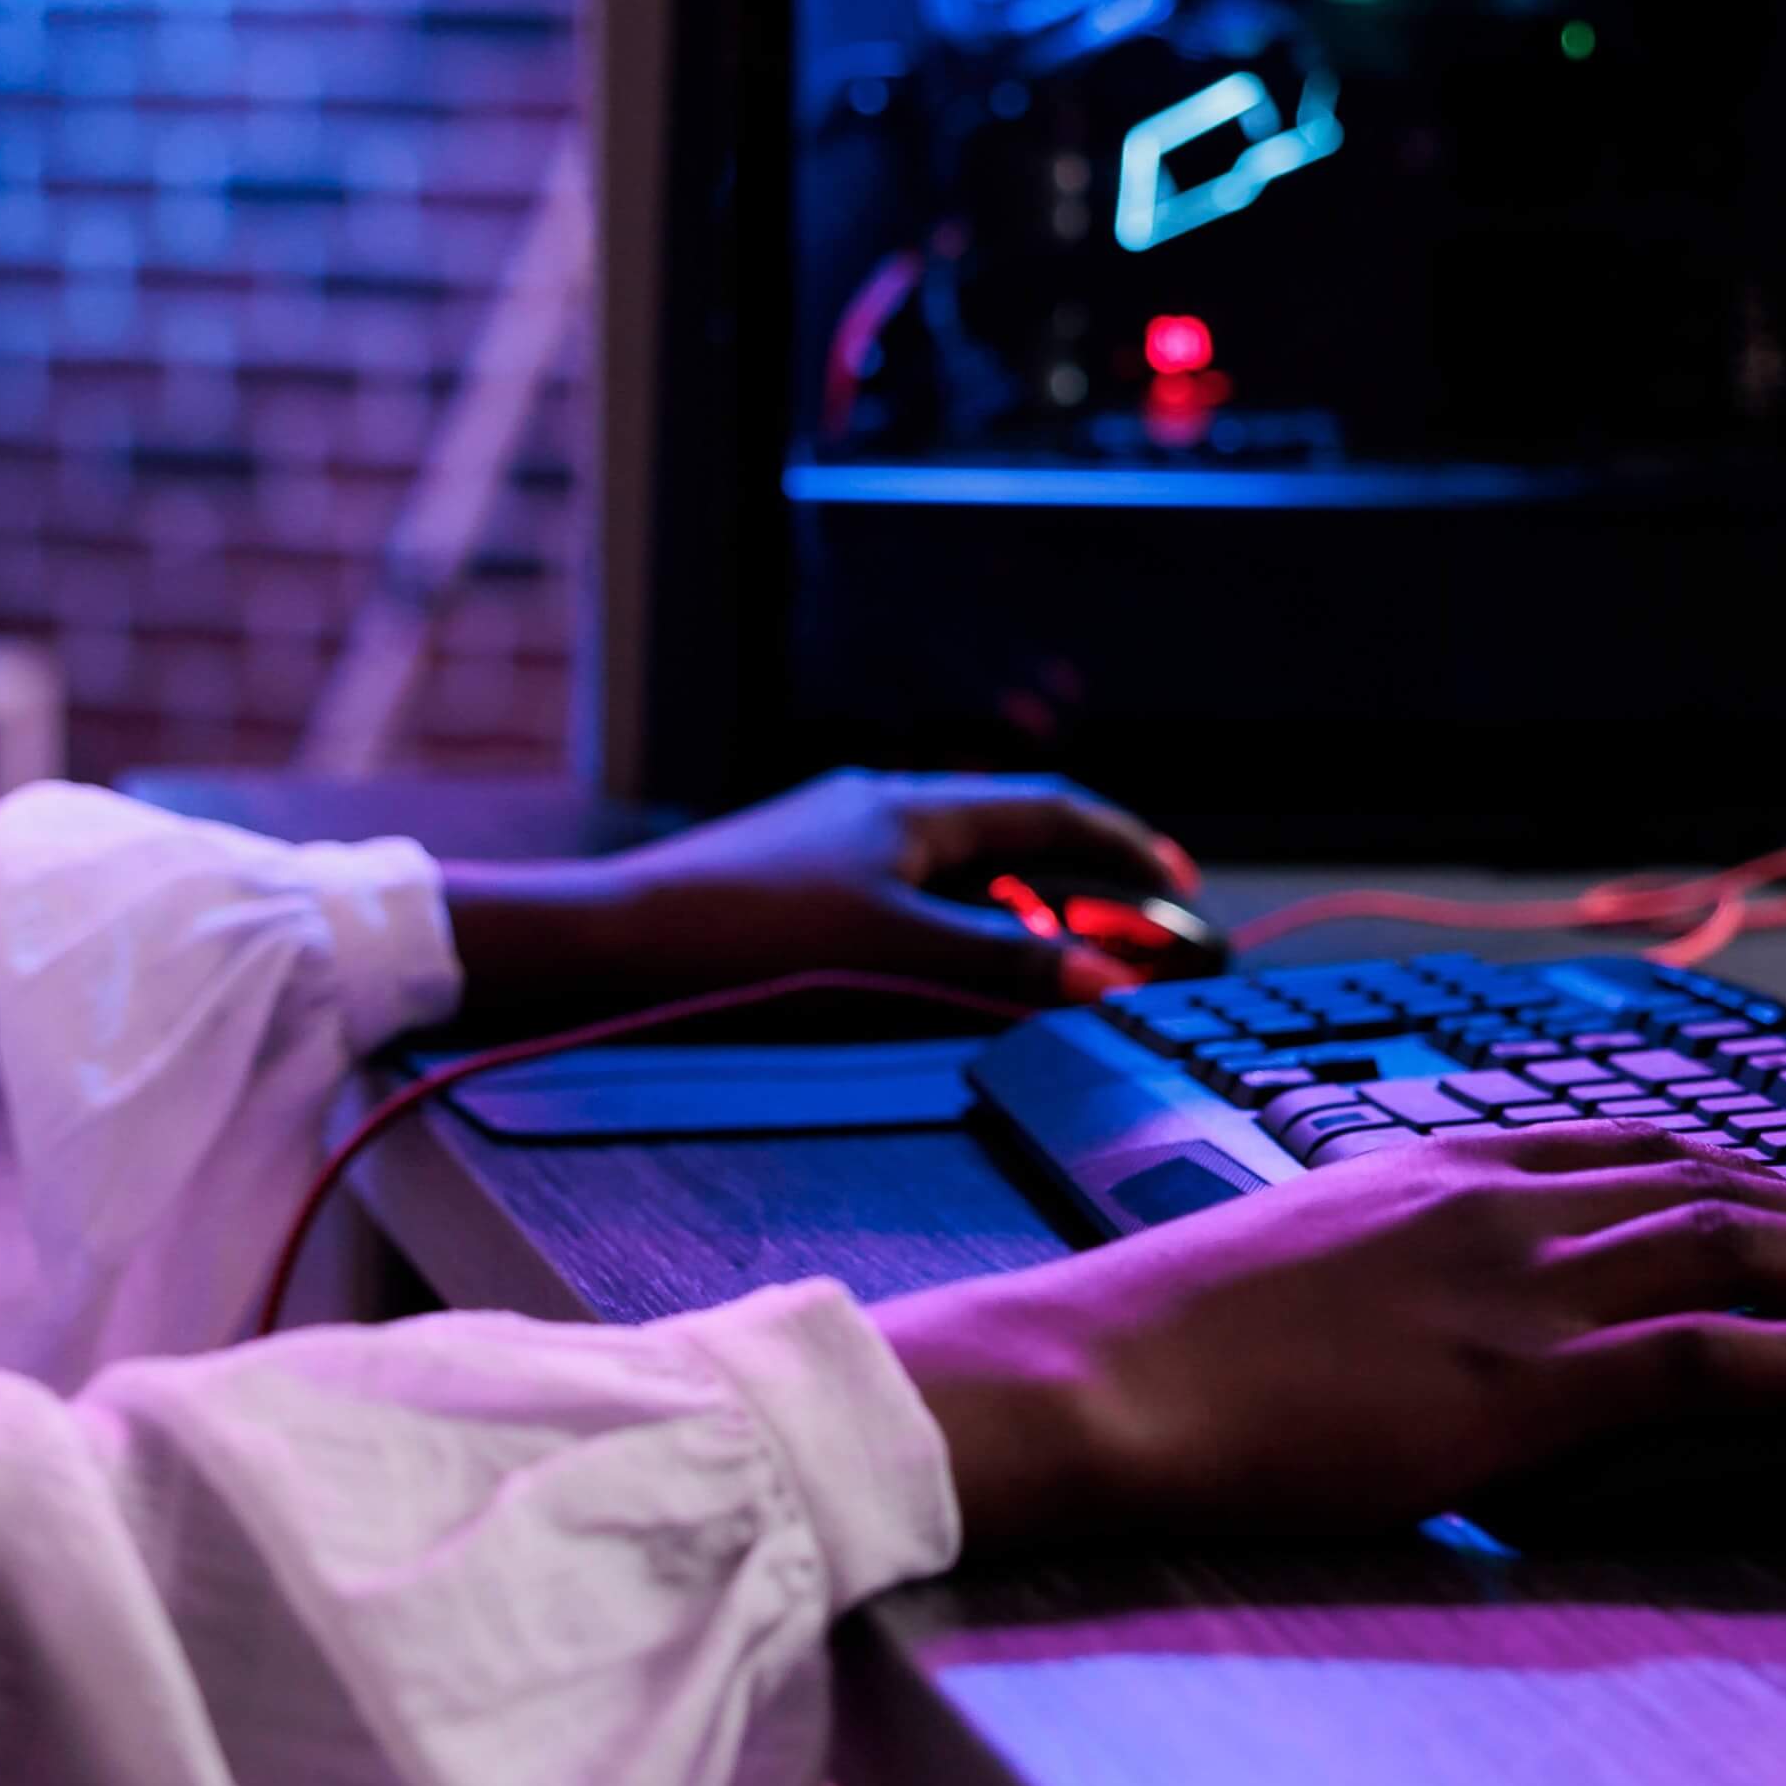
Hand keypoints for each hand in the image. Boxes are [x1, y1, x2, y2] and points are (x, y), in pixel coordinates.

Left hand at [438, 769, 1196, 1024]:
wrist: (610, 943)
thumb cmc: (748, 935)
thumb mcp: (895, 952)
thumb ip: (1004, 965)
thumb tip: (1108, 979)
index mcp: (912, 807)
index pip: (1050, 809)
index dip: (1123, 847)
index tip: (1175, 886)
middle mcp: (877, 810)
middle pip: (1008, 836)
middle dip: (1077, 883)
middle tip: (1126, 936)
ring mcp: (833, 845)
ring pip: (954, 873)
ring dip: (1015, 915)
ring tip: (1051, 970)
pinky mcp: (795, 888)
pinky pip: (906, 899)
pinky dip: (955, 933)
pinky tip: (946, 978)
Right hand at [872, 1129, 1785, 1545]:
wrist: (1100, 1377)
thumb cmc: (1166, 1342)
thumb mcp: (1298, 1266)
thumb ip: (1390, 1268)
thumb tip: (1430, 1315)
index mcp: (1442, 1165)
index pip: (1639, 1143)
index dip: (1759, 1167)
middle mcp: (1500, 1201)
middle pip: (1719, 1179)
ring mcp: (1518, 1285)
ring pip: (1742, 1242)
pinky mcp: (1523, 1382)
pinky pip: (1715, 1356)